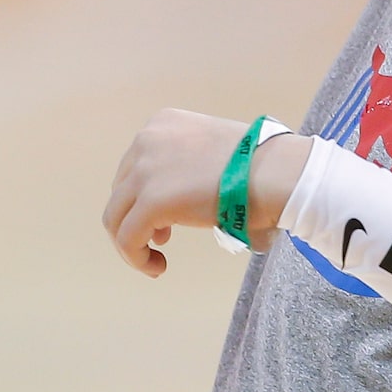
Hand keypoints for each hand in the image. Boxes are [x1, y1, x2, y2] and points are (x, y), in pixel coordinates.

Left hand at [103, 108, 318, 276]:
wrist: (274, 173)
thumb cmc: (261, 166)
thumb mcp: (213, 151)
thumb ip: (189, 166)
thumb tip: (183, 200)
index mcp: (163, 124)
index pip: (136, 166)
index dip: (144, 197)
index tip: (165, 219)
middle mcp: (146, 141)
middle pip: (122, 190)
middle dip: (137, 217)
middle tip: (164, 238)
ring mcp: (144, 171)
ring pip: (116, 217)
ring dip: (132, 242)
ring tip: (156, 258)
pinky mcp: (150, 202)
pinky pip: (126, 238)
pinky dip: (136, 258)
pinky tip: (158, 267)